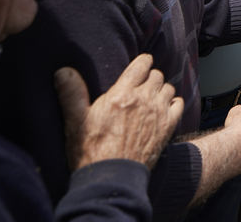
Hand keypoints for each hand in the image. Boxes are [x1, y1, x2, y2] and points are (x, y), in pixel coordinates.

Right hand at [55, 53, 182, 170]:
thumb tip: (62, 71)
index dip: (142, 62)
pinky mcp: (168, 127)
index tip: (141, 63)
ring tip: (152, 96)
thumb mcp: (75, 121)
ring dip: (161, 90)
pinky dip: (173, 103)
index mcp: (122, 93)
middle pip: (156, 76)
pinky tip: (165, 108)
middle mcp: (144, 99)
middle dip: (150, 77)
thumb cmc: (91, 150)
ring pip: (168, 88)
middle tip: (142, 84)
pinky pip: (178, 105)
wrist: (112, 177)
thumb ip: (71, 94)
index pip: (141, 65)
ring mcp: (158, 113)